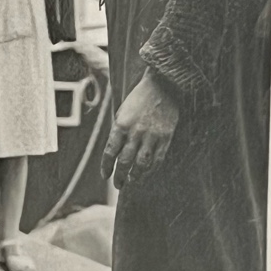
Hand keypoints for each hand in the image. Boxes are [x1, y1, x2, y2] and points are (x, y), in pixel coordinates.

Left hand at [101, 69, 178, 187]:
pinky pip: (157, 159)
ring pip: (142, 164)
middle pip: (125, 161)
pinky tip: (146, 174)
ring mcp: (152, 135)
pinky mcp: (166, 137)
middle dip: (119, 176)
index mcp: (121, 125)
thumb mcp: (122, 112)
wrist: (163, 85)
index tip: (105, 175)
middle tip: (118, 184)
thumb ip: (118, 132)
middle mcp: (136, 132)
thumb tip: (114, 154)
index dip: (106, 166)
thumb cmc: (139, 99)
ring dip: (135, 176)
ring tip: (131, 182)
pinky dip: (151, 170)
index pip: (110, 152)